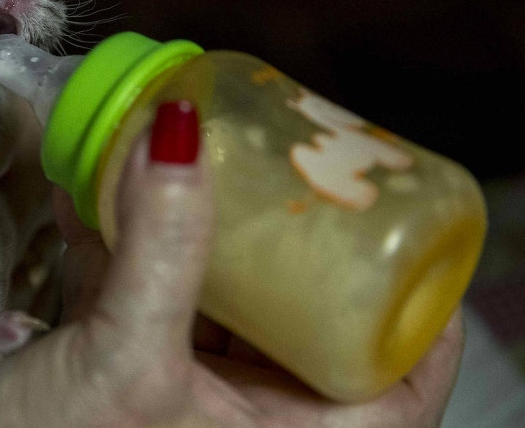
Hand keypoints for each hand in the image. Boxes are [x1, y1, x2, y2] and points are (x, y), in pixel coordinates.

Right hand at [0, 101, 464, 426]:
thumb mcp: (125, 361)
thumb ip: (160, 243)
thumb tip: (181, 127)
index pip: (404, 370)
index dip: (414, 290)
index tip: (390, 206)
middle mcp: (250, 420)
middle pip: (309, 313)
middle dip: (291, 234)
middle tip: (293, 160)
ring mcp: (185, 392)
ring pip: (224, 295)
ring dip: (204, 223)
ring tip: (207, 150)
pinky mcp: (123, 370)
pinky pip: (151, 291)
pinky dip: (136, 238)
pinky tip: (110, 182)